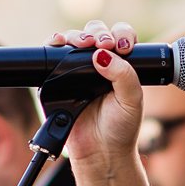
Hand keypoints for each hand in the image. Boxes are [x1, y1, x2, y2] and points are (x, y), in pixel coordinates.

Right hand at [56, 19, 144, 176]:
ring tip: (82, 43)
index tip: (121, 46)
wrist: (101, 152)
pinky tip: (58, 42)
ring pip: (74, 40)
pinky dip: (53, 43)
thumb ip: (124, 75)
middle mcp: (99, 65)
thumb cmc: (121, 128)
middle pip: (95, 34)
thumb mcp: (132, 100)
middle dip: (98, 33)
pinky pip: (52, 54)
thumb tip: (102, 53)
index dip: (120, 35)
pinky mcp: (57, 79)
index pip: (120, 39)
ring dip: (76, 35)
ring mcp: (77, 71)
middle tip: (102, 44)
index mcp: (121, 66)